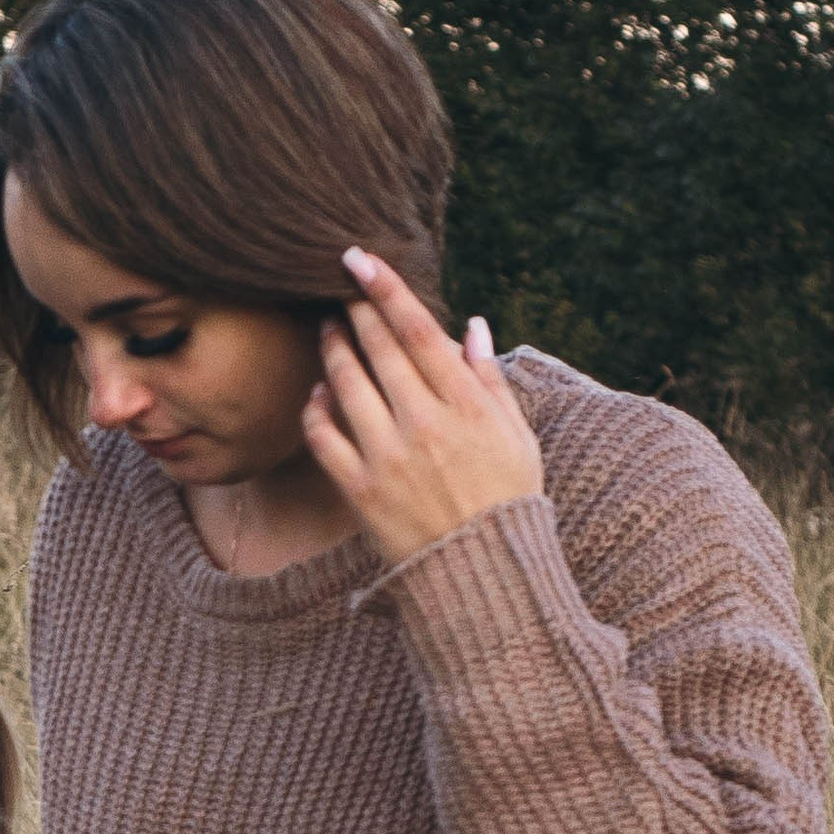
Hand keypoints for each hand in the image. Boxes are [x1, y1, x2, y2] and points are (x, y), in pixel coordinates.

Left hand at [307, 252, 543, 568]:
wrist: (483, 573)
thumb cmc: (506, 499)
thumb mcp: (516, 436)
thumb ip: (490, 379)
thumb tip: (472, 326)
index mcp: (465, 405)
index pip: (419, 331)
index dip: (386, 289)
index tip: (359, 259)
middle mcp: (423, 423)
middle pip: (378, 349)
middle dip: (356, 310)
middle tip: (340, 287)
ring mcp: (387, 456)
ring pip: (346, 385)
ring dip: (333, 350)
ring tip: (330, 330)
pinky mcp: (359, 489)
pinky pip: (323, 438)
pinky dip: (316, 409)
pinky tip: (318, 393)